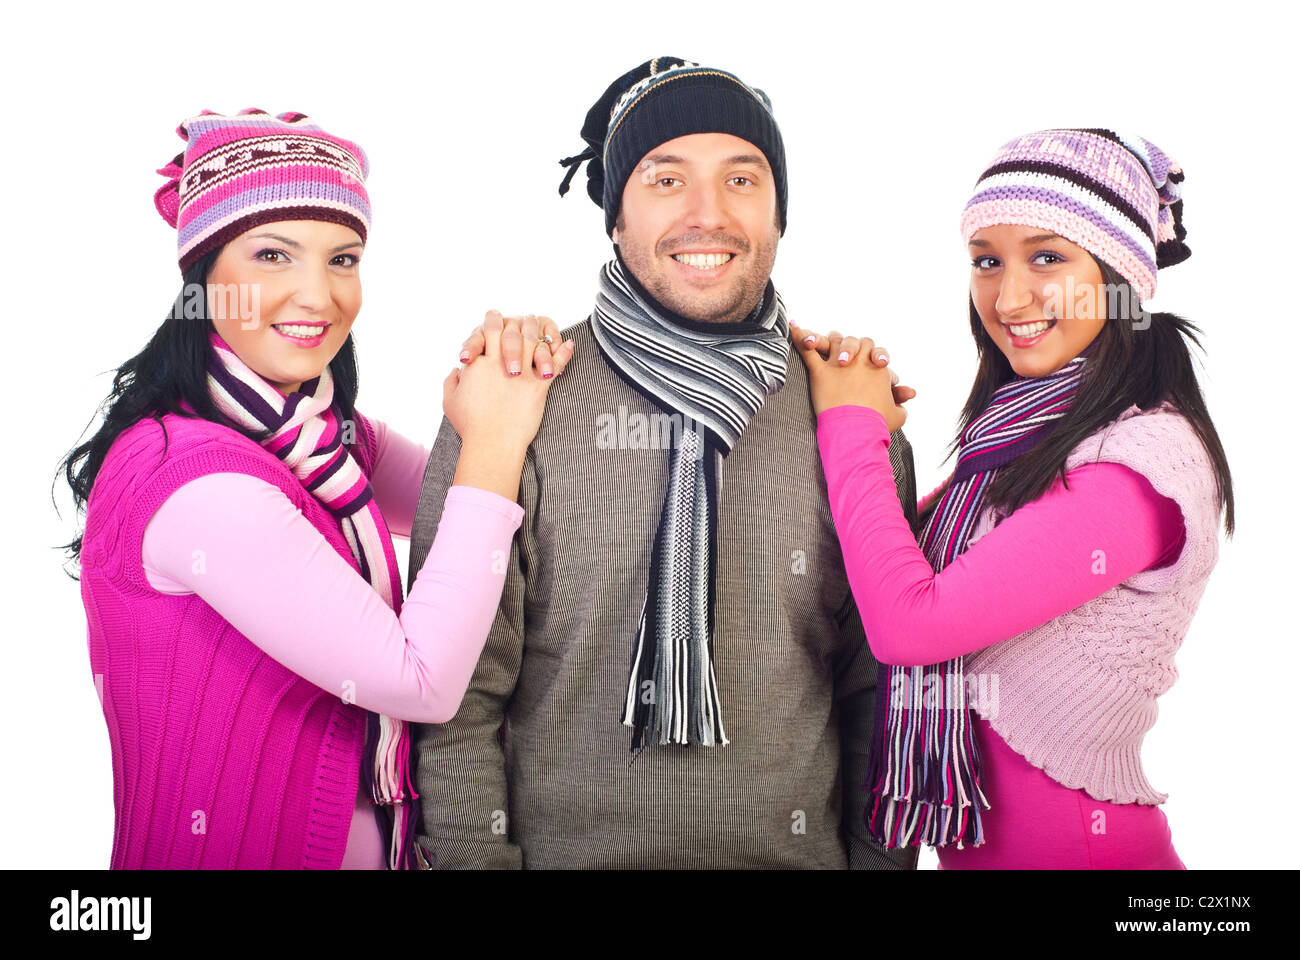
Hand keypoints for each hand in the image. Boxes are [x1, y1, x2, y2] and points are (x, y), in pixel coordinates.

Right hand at [444, 310, 555, 456]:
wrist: (491, 445)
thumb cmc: (470, 426)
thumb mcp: (450, 401)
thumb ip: (452, 381)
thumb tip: (456, 371)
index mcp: (479, 363)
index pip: (488, 328)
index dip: (493, 319)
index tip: (496, 316)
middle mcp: (500, 363)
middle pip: (513, 329)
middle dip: (520, 321)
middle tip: (526, 318)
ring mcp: (521, 374)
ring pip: (534, 341)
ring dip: (540, 331)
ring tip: (543, 326)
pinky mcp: (538, 387)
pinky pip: (554, 364)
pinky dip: (563, 352)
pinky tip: (569, 343)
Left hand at [792, 327, 907, 431]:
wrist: (857, 430)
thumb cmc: (877, 424)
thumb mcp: (897, 416)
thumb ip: (900, 405)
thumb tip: (904, 403)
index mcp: (878, 368)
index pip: (877, 352)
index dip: (877, 357)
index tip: (876, 365)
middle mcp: (859, 361)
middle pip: (855, 341)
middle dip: (851, 346)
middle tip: (846, 359)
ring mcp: (839, 364)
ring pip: (833, 341)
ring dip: (825, 339)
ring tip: (813, 340)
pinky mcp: (820, 373)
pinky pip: (807, 352)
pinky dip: (800, 338)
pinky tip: (793, 327)